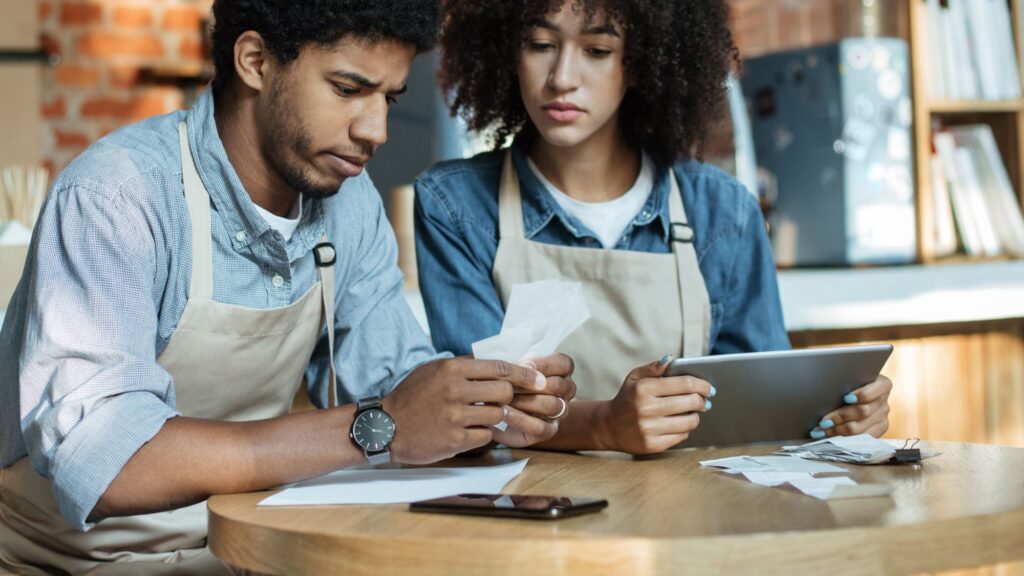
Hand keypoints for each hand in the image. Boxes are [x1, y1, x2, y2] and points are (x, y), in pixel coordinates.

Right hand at [381, 357, 542, 463]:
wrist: (385, 426)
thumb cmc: (412, 397)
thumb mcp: (434, 370)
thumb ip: (463, 367)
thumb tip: (496, 365)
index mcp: (452, 368)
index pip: (499, 367)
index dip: (524, 374)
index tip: (539, 380)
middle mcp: (455, 390)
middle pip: (505, 391)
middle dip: (510, 397)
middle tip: (505, 402)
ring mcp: (456, 415)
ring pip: (498, 414)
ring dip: (495, 417)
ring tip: (480, 417)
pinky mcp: (456, 439)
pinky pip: (486, 435)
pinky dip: (482, 434)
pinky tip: (468, 431)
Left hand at [493, 353, 576, 447]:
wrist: (505, 415)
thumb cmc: (511, 386)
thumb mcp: (515, 373)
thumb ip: (519, 369)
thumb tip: (519, 370)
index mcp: (562, 373)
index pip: (565, 364)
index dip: (544, 364)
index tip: (523, 366)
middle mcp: (565, 393)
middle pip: (558, 385)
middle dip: (531, 384)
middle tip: (508, 383)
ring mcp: (559, 413)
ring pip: (553, 406)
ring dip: (526, 402)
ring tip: (504, 399)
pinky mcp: (549, 431)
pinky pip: (541, 427)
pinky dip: (520, 420)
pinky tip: (504, 414)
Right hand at [598, 355, 713, 454]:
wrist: (608, 426)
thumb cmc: (627, 399)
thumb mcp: (635, 378)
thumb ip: (654, 367)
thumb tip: (673, 358)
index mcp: (643, 388)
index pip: (684, 384)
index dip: (702, 385)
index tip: (709, 388)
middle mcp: (646, 408)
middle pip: (690, 402)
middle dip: (702, 401)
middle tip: (703, 401)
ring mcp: (649, 428)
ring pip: (689, 422)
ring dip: (695, 416)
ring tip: (692, 412)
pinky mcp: (652, 445)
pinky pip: (681, 436)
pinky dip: (684, 429)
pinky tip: (679, 424)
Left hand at [812, 374, 892, 438]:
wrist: (854, 395)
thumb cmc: (847, 383)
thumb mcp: (848, 379)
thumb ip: (844, 382)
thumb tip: (825, 388)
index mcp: (882, 385)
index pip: (873, 391)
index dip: (861, 395)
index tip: (846, 398)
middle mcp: (884, 402)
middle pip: (863, 412)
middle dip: (840, 417)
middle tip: (823, 421)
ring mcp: (882, 418)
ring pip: (860, 428)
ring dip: (838, 430)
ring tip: (822, 430)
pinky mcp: (878, 431)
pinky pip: (861, 439)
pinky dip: (843, 438)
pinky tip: (829, 436)